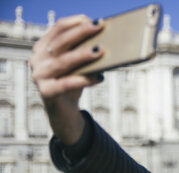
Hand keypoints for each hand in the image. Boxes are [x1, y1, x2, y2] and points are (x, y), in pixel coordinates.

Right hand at [30, 15, 104, 143]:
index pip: (58, 29)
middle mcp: (38, 59)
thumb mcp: (77, 64)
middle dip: (82, 33)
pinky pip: (66, 84)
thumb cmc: (72, 82)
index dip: (75, 23)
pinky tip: (98, 77)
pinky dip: (83, 80)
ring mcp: (39, 76)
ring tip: (100, 51)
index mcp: (43, 47)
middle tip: (100, 27)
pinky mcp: (46, 92)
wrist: (64, 111)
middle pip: (61, 42)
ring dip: (82, 55)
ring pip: (63, 62)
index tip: (93, 20)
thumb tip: (105, 41)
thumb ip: (83, 51)